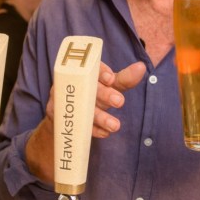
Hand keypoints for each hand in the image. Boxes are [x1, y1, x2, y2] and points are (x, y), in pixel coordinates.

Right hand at [26, 61, 145, 182]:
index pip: (92, 66)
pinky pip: (75, 122)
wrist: (68, 112)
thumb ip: (124, 79)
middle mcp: (74, 82)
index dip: (101, 72)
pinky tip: (104, 133)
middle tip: (119, 101)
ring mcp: (64, 98)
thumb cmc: (94, 93)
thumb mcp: (109, 85)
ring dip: (100, 117)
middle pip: (88, 87)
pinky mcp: (58, 115)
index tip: (111, 78)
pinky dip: (91, 129)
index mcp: (86, 70)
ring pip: (83, 107)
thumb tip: (141, 67)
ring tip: (115, 126)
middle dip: (104, 94)